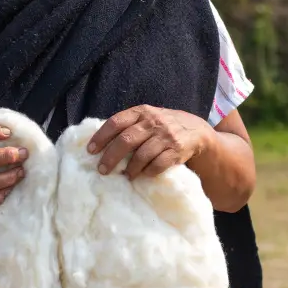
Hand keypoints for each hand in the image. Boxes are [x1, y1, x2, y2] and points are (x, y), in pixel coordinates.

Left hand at [87, 106, 213, 179]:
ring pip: (141, 155)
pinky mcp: (176, 151)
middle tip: (102, 170)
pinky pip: (158, 165)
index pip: (116, 122)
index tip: (90, 151)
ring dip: (130, 168)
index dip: (101, 137)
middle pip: (126, 140)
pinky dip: (148, 172)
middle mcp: (152, 122)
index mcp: (141, 112)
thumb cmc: (163, 126)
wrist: (196, 131)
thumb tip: (101, 142)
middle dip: (111, 157)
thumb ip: (129, 125)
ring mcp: (165, 136)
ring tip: (125, 175)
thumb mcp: (147, 117)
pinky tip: (143, 175)